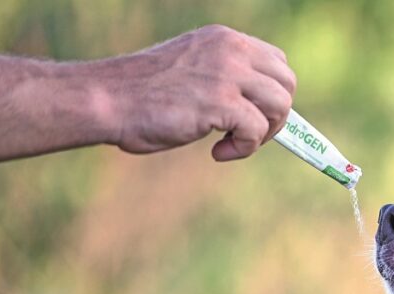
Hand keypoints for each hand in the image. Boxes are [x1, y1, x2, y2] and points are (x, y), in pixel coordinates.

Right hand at [101, 25, 296, 160]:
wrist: (106, 100)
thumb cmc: (143, 95)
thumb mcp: (194, 73)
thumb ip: (226, 80)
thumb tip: (263, 111)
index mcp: (224, 40)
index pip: (277, 63)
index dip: (273, 95)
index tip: (256, 117)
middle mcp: (230, 50)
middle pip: (287, 84)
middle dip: (276, 117)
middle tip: (246, 135)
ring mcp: (227, 73)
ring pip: (281, 106)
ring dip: (263, 134)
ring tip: (231, 143)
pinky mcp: (221, 101)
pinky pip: (257, 130)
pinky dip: (244, 149)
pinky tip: (217, 153)